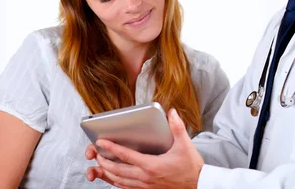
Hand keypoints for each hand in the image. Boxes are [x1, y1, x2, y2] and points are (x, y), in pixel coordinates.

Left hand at [87, 108, 203, 188]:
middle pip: (118, 170)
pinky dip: (118, 183)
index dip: (111, 148)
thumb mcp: (185, 144)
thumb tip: (171, 112)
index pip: (125, 155)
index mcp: (151, 165)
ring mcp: (146, 186)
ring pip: (120, 181)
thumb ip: (177, 127)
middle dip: (104, 162)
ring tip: (100, 166)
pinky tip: (114, 179)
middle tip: (96, 154)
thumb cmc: (191, 167)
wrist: (199, 185)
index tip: (101, 142)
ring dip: (108, 173)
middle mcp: (146, 177)